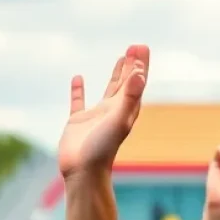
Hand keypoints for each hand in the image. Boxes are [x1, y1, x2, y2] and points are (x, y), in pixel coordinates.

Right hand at [58, 45, 149, 177]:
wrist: (83, 172)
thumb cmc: (102, 149)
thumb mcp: (118, 120)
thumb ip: (129, 97)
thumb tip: (140, 74)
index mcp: (125, 112)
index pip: (136, 84)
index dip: (140, 66)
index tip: (142, 47)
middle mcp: (113, 113)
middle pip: (126, 84)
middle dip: (131, 66)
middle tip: (136, 46)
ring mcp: (95, 117)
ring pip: (108, 90)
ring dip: (115, 75)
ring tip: (120, 58)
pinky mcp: (77, 122)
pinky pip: (78, 102)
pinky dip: (78, 90)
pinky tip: (78, 78)